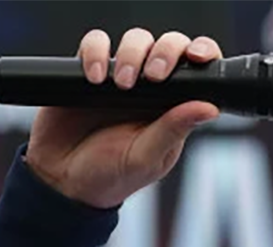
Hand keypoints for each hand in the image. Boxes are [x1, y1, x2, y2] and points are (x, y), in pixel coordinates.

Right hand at [25, 28, 222, 208]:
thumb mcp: (145, 158)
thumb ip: (174, 130)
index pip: (197, 70)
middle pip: (168, 45)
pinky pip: (94, 45)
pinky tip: (94, 78)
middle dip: (166, 50)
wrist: (62, 181)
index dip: (202, 52)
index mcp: (173, 107)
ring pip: (136, 39)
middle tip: (155, 76)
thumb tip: (209, 108)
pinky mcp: (87, 71)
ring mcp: (119, 77)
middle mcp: (150, 88)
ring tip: (122, 84)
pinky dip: (95, 53)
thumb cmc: (111, 176)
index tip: (197, 57)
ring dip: (133, 53)